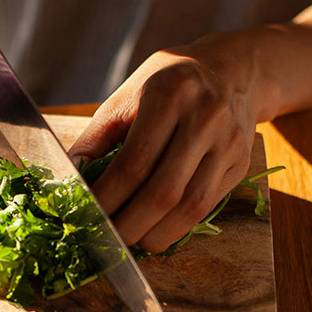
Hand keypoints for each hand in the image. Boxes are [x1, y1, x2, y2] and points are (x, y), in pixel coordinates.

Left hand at [69, 35, 261, 253]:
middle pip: (163, 190)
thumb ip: (96, 138)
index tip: (87, 216)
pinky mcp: (241, 164)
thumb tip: (70, 179)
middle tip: (106, 239)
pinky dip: (178, 226)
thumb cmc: (166, 84)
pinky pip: (208, 205)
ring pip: (191, 205)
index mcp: (169, 95)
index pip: (133, 162)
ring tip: (131, 241)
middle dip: (130, 224)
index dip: (108, 197)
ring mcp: (228, 143)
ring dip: (156, 234)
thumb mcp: (125, 97)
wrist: (230, 70)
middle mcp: (205, 118)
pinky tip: (157, 230)